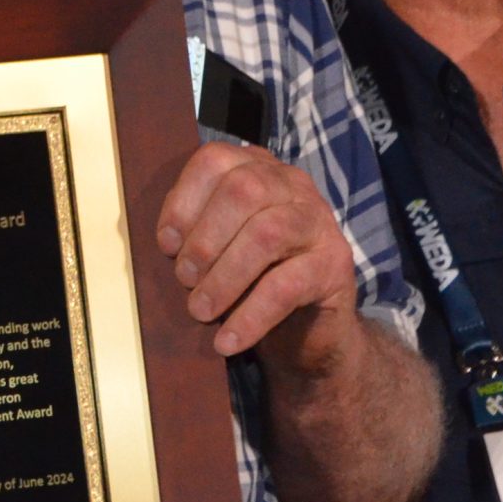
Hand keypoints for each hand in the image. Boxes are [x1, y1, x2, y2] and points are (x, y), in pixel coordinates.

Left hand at [155, 141, 358, 358]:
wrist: (308, 329)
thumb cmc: (251, 280)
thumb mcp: (218, 249)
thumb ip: (195, 231)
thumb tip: (169, 240)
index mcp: (257, 170)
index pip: (215, 161)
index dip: (184, 201)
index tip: (166, 244)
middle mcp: (292, 185)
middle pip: (243, 190)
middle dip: (205, 239)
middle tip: (184, 279)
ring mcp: (319, 221)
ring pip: (267, 233)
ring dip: (224, 277)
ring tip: (199, 310)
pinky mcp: (336, 263)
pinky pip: (287, 286)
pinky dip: (250, 317)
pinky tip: (227, 340)